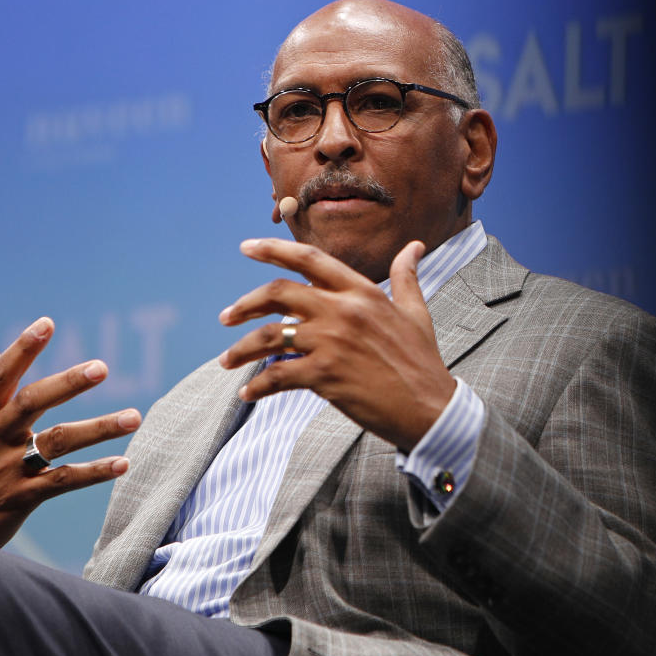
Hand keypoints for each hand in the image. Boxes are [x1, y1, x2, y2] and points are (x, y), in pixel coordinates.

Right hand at [0, 317, 140, 546]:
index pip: (0, 376)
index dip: (22, 349)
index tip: (47, 324)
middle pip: (32, 403)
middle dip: (67, 384)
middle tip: (102, 367)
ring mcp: (9, 468)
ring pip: (59, 442)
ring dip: (99, 428)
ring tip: (135, 416)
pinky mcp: (22, 498)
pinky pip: (65, 481)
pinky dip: (95, 472)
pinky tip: (124, 462)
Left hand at [218, 238, 454, 450]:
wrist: (430, 408)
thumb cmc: (422, 362)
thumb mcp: (416, 312)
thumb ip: (405, 277)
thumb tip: (414, 247)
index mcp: (362, 292)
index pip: (309, 260)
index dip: (273, 249)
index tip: (246, 247)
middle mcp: (342, 311)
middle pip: (278, 293)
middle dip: (244, 304)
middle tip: (226, 316)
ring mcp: (331, 343)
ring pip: (268, 337)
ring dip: (241, 349)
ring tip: (227, 360)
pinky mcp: (325, 376)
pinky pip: (276, 376)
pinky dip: (257, 385)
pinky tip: (248, 393)